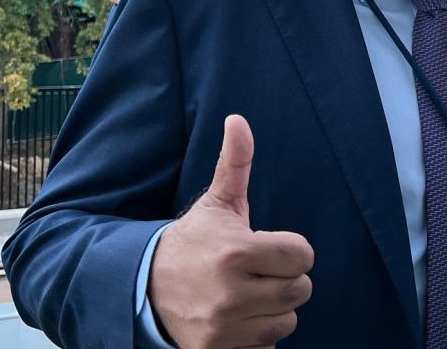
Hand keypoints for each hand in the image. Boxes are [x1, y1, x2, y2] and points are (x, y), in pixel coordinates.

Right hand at [148, 115, 313, 347]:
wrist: (144, 289)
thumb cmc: (193, 242)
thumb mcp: (216, 203)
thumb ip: (235, 164)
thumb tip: (238, 120)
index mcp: (235, 252)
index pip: (302, 256)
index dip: (292, 250)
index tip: (271, 247)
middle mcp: (230, 293)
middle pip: (300, 291)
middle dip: (286, 279)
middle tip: (261, 271)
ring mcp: (223, 327)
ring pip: (286, 321)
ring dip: (274, 309)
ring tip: (249, 293)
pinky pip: (266, 347)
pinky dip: (257, 335)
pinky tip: (238, 318)